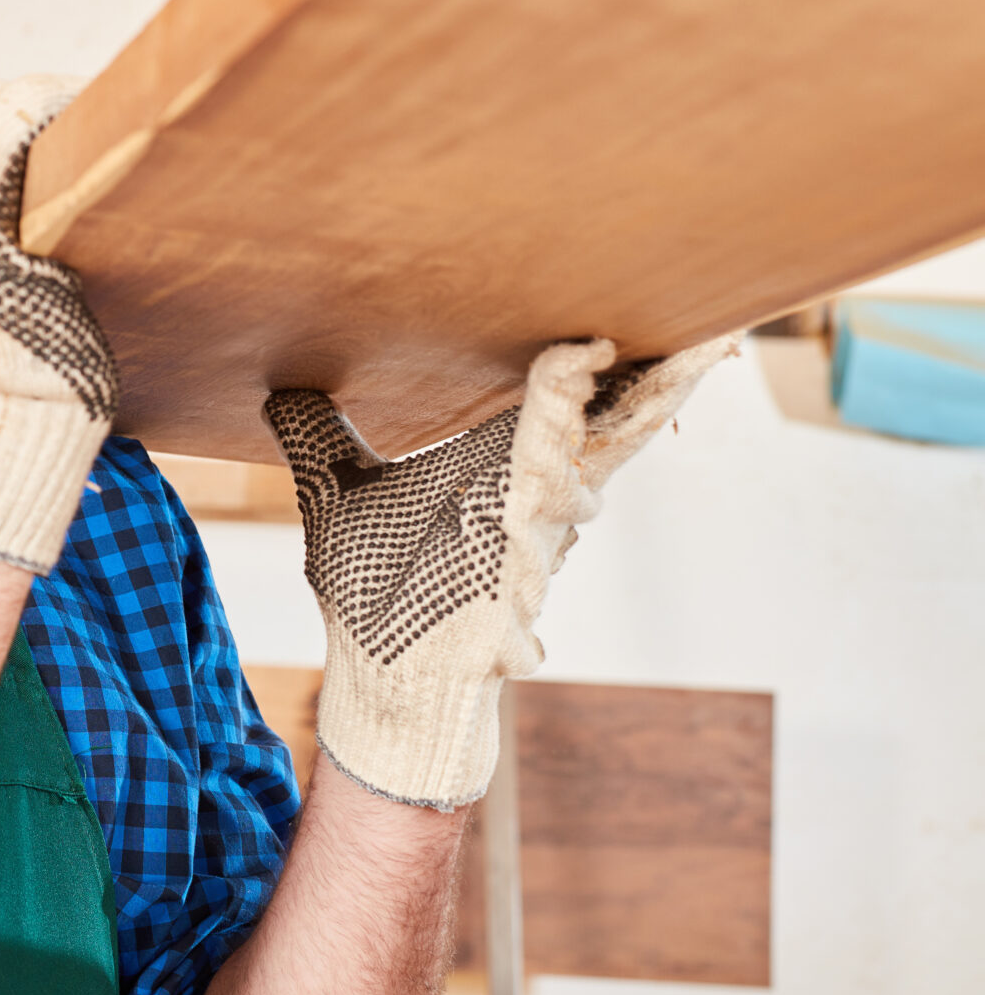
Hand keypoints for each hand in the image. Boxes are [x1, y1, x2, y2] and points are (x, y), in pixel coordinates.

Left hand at [265, 336, 736, 806]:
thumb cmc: (377, 599)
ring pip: (590, 457)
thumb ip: (319, 439)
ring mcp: (532, 536)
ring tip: (668, 345)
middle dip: (660, 379)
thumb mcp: (337, 497)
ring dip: (633, 404)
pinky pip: (544, 489)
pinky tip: (570, 397)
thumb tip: (280, 386)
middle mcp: (531, 500)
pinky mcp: (512, 567)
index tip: (623, 308)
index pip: (568, 405)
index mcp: (501, 471)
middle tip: (714, 325)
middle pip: (612, 428)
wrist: (381, 686)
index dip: (602, 362)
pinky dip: (559, 436)